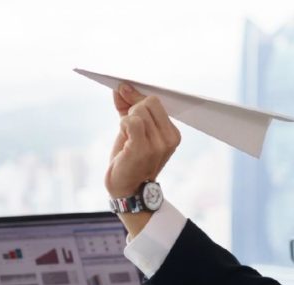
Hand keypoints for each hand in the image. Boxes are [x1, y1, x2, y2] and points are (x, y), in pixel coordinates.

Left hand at [105, 83, 180, 198]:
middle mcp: (170, 139)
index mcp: (172, 134)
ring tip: (128, 139)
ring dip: (126, 122)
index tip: (127, 107)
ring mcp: (158, 145)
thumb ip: (127, 106)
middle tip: (130, 131)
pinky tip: (124, 140)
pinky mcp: (143, 149)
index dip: (137, 99)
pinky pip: (131, 121)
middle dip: (133, 111)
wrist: (126, 189)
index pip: (155, 100)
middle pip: (148, 102)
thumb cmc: (129, 159)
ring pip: (138, 111)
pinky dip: (123, 126)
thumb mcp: (131, 129)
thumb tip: (121, 86)